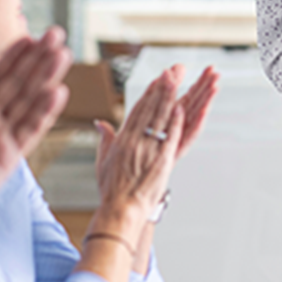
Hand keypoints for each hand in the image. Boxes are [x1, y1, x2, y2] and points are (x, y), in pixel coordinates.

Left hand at [0, 26, 70, 175]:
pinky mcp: (6, 159)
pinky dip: (42, 113)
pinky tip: (57, 92)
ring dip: (44, 76)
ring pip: (25, 101)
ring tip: (62, 53)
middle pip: (17, 85)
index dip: (11, 56)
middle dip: (37, 59)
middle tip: (56, 34)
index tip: (28, 36)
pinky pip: (26, 133)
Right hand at [93, 65, 219, 222]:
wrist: (121, 210)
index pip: (136, 111)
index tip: (156, 79)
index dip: (148, 93)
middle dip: (161, 88)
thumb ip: (104, 139)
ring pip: (160, 119)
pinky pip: (170, 137)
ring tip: (177, 81)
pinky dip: (175, 122)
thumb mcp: (103, 161)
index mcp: (122, 141)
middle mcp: (135, 142)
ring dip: (169, 98)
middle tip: (171, 71)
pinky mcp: (161, 161)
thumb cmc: (112, 190)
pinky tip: (181, 108)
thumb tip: (100, 123)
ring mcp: (149, 151)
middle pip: (150, 110)